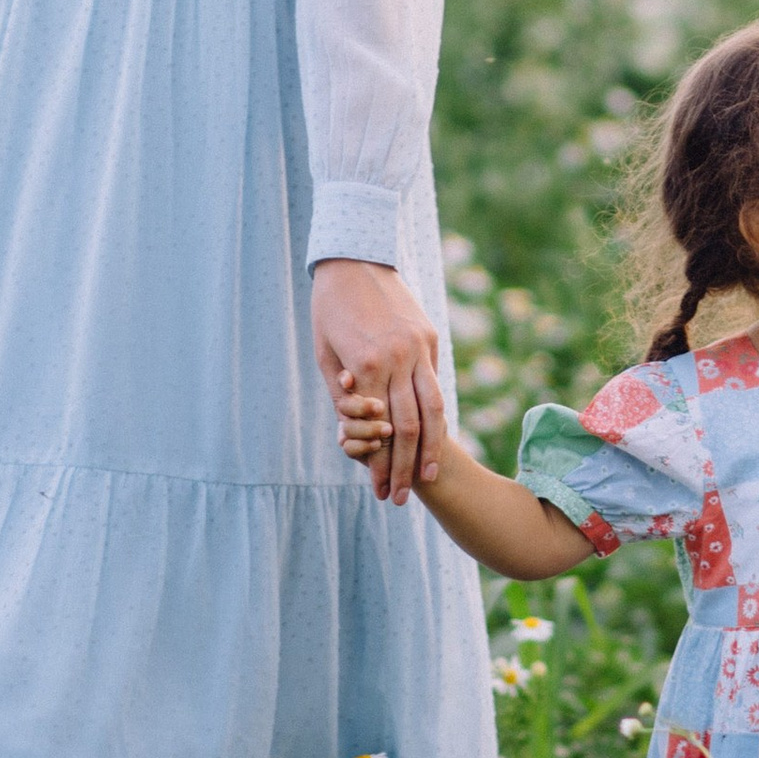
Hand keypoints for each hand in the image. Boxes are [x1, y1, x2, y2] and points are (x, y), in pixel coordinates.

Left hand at [311, 259, 447, 502]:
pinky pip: (434, 381)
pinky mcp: (430, 338)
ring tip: (429, 477)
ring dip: (431, 449)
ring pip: (433, 408)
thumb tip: (356, 432)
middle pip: (408, 427)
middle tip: (401, 498)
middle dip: (404, 468)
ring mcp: (418, 347)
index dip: (378, 466)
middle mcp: (397, 358)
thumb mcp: (324, 356)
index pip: (375, 430)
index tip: (379, 492)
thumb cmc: (329, 310)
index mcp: (365, 365)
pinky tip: (432, 436)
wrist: (355, 259)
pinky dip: (434, 413)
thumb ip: (343, 395)